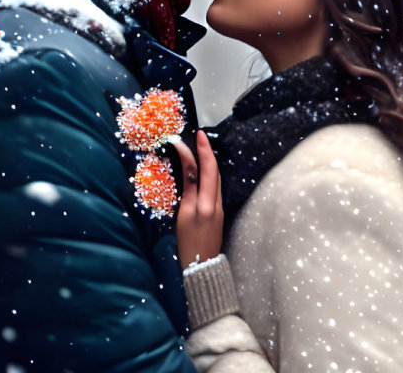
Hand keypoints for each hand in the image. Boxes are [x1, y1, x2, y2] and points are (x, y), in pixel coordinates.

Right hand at [172, 131, 223, 269]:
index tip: (196, 135)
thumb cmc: (187, 243)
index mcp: (206, 203)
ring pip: (215, 179)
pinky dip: (208, 174)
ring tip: (199, 148)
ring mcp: (219, 207)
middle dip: (206, 152)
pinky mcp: (218, 212)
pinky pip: (214, 187)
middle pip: (214, 171)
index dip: (201, 151)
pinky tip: (202, 170)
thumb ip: (188, 189)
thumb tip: (189, 166)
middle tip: (198, 137)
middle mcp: (216, 202)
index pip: (206, 169)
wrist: (201, 267)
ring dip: (208, 162)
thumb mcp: (183, 214)